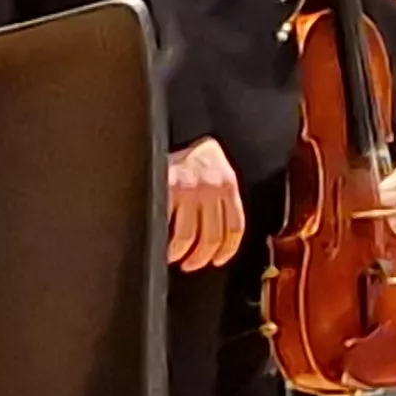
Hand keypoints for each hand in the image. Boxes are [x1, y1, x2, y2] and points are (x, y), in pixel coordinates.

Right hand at [165, 137, 246, 271]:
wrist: (172, 131)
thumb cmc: (193, 159)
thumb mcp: (216, 177)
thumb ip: (219, 202)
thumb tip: (218, 240)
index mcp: (228, 186)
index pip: (234, 227)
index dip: (227, 250)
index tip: (217, 261)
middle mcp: (211, 187)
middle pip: (210, 237)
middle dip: (200, 258)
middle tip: (191, 265)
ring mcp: (188, 189)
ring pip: (186, 237)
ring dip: (179, 253)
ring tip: (173, 256)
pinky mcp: (166, 188)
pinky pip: (165, 225)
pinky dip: (162, 240)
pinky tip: (160, 243)